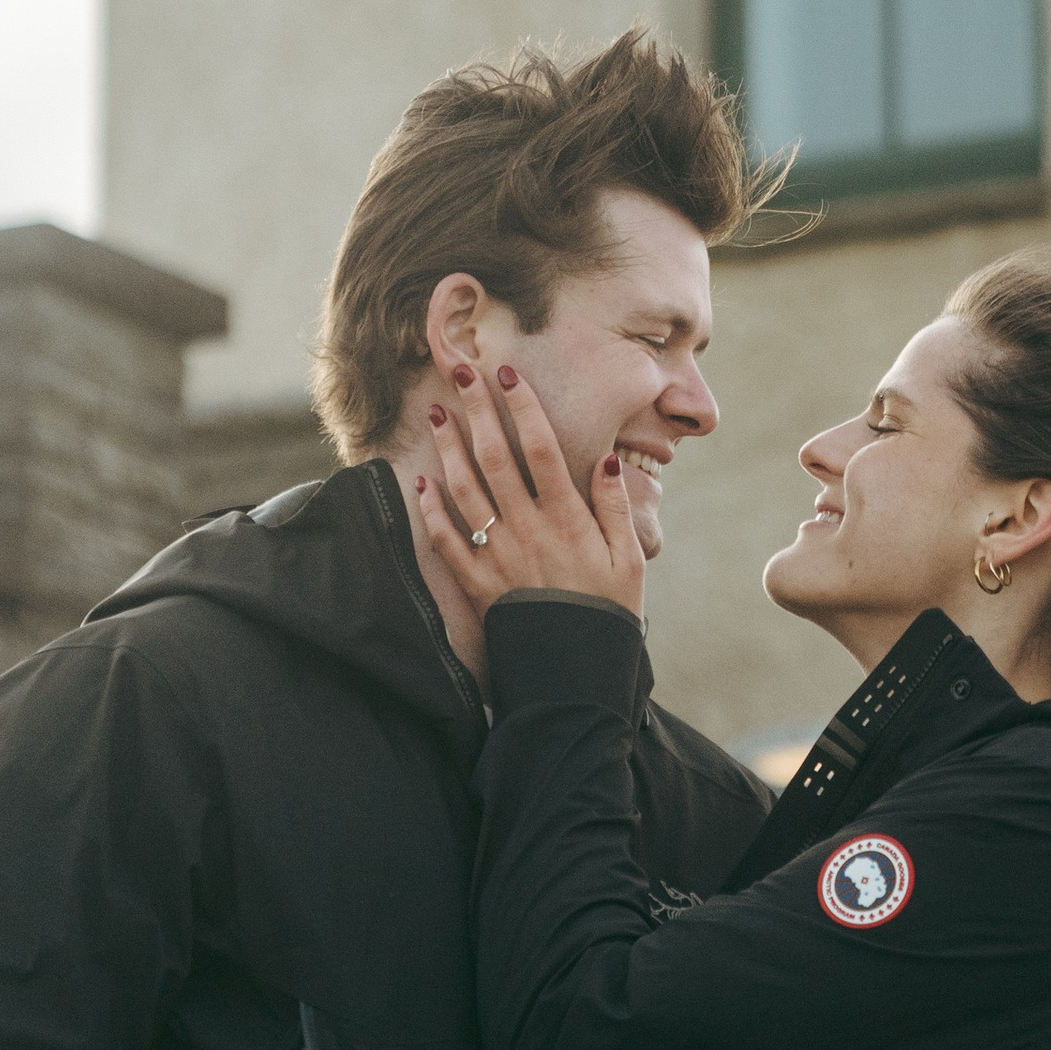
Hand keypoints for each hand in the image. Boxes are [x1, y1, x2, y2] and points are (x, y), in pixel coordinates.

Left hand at [413, 367, 645, 622]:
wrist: (573, 677)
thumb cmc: (608, 614)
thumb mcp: (629, 560)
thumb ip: (616, 508)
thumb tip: (606, 461)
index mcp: (568, 518)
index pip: (541, 449)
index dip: (523, 408)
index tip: (509, 375)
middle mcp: (527, 528)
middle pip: (495, 457)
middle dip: (477, 410)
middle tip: (460, 372)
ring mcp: (498, 554)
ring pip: (465, 490)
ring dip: (448, 448)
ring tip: (435, 412)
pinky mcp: (477, 583)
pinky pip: (447, 541)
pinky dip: (431, 510)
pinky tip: (421, 482)